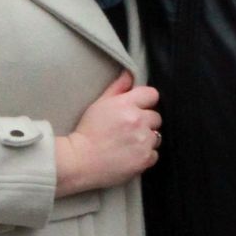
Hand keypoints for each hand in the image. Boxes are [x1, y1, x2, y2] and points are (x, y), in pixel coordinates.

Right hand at [55, 70, 161, 193]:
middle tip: (129, 129)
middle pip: (156, 117)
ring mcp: (143, 141)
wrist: (80, 161)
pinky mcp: (145, 159)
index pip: (152, 95)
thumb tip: (129, 74)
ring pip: (156, 136)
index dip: (145, 102)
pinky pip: (154, 154)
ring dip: (146, 139)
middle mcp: (138, 121)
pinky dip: (145, 155)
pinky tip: (130, 155)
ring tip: (129, 143)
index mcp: (126, 104)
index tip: (137, 108)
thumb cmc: (87, 132)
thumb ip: (117, 88)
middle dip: (145, 122)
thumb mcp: (99, 104)